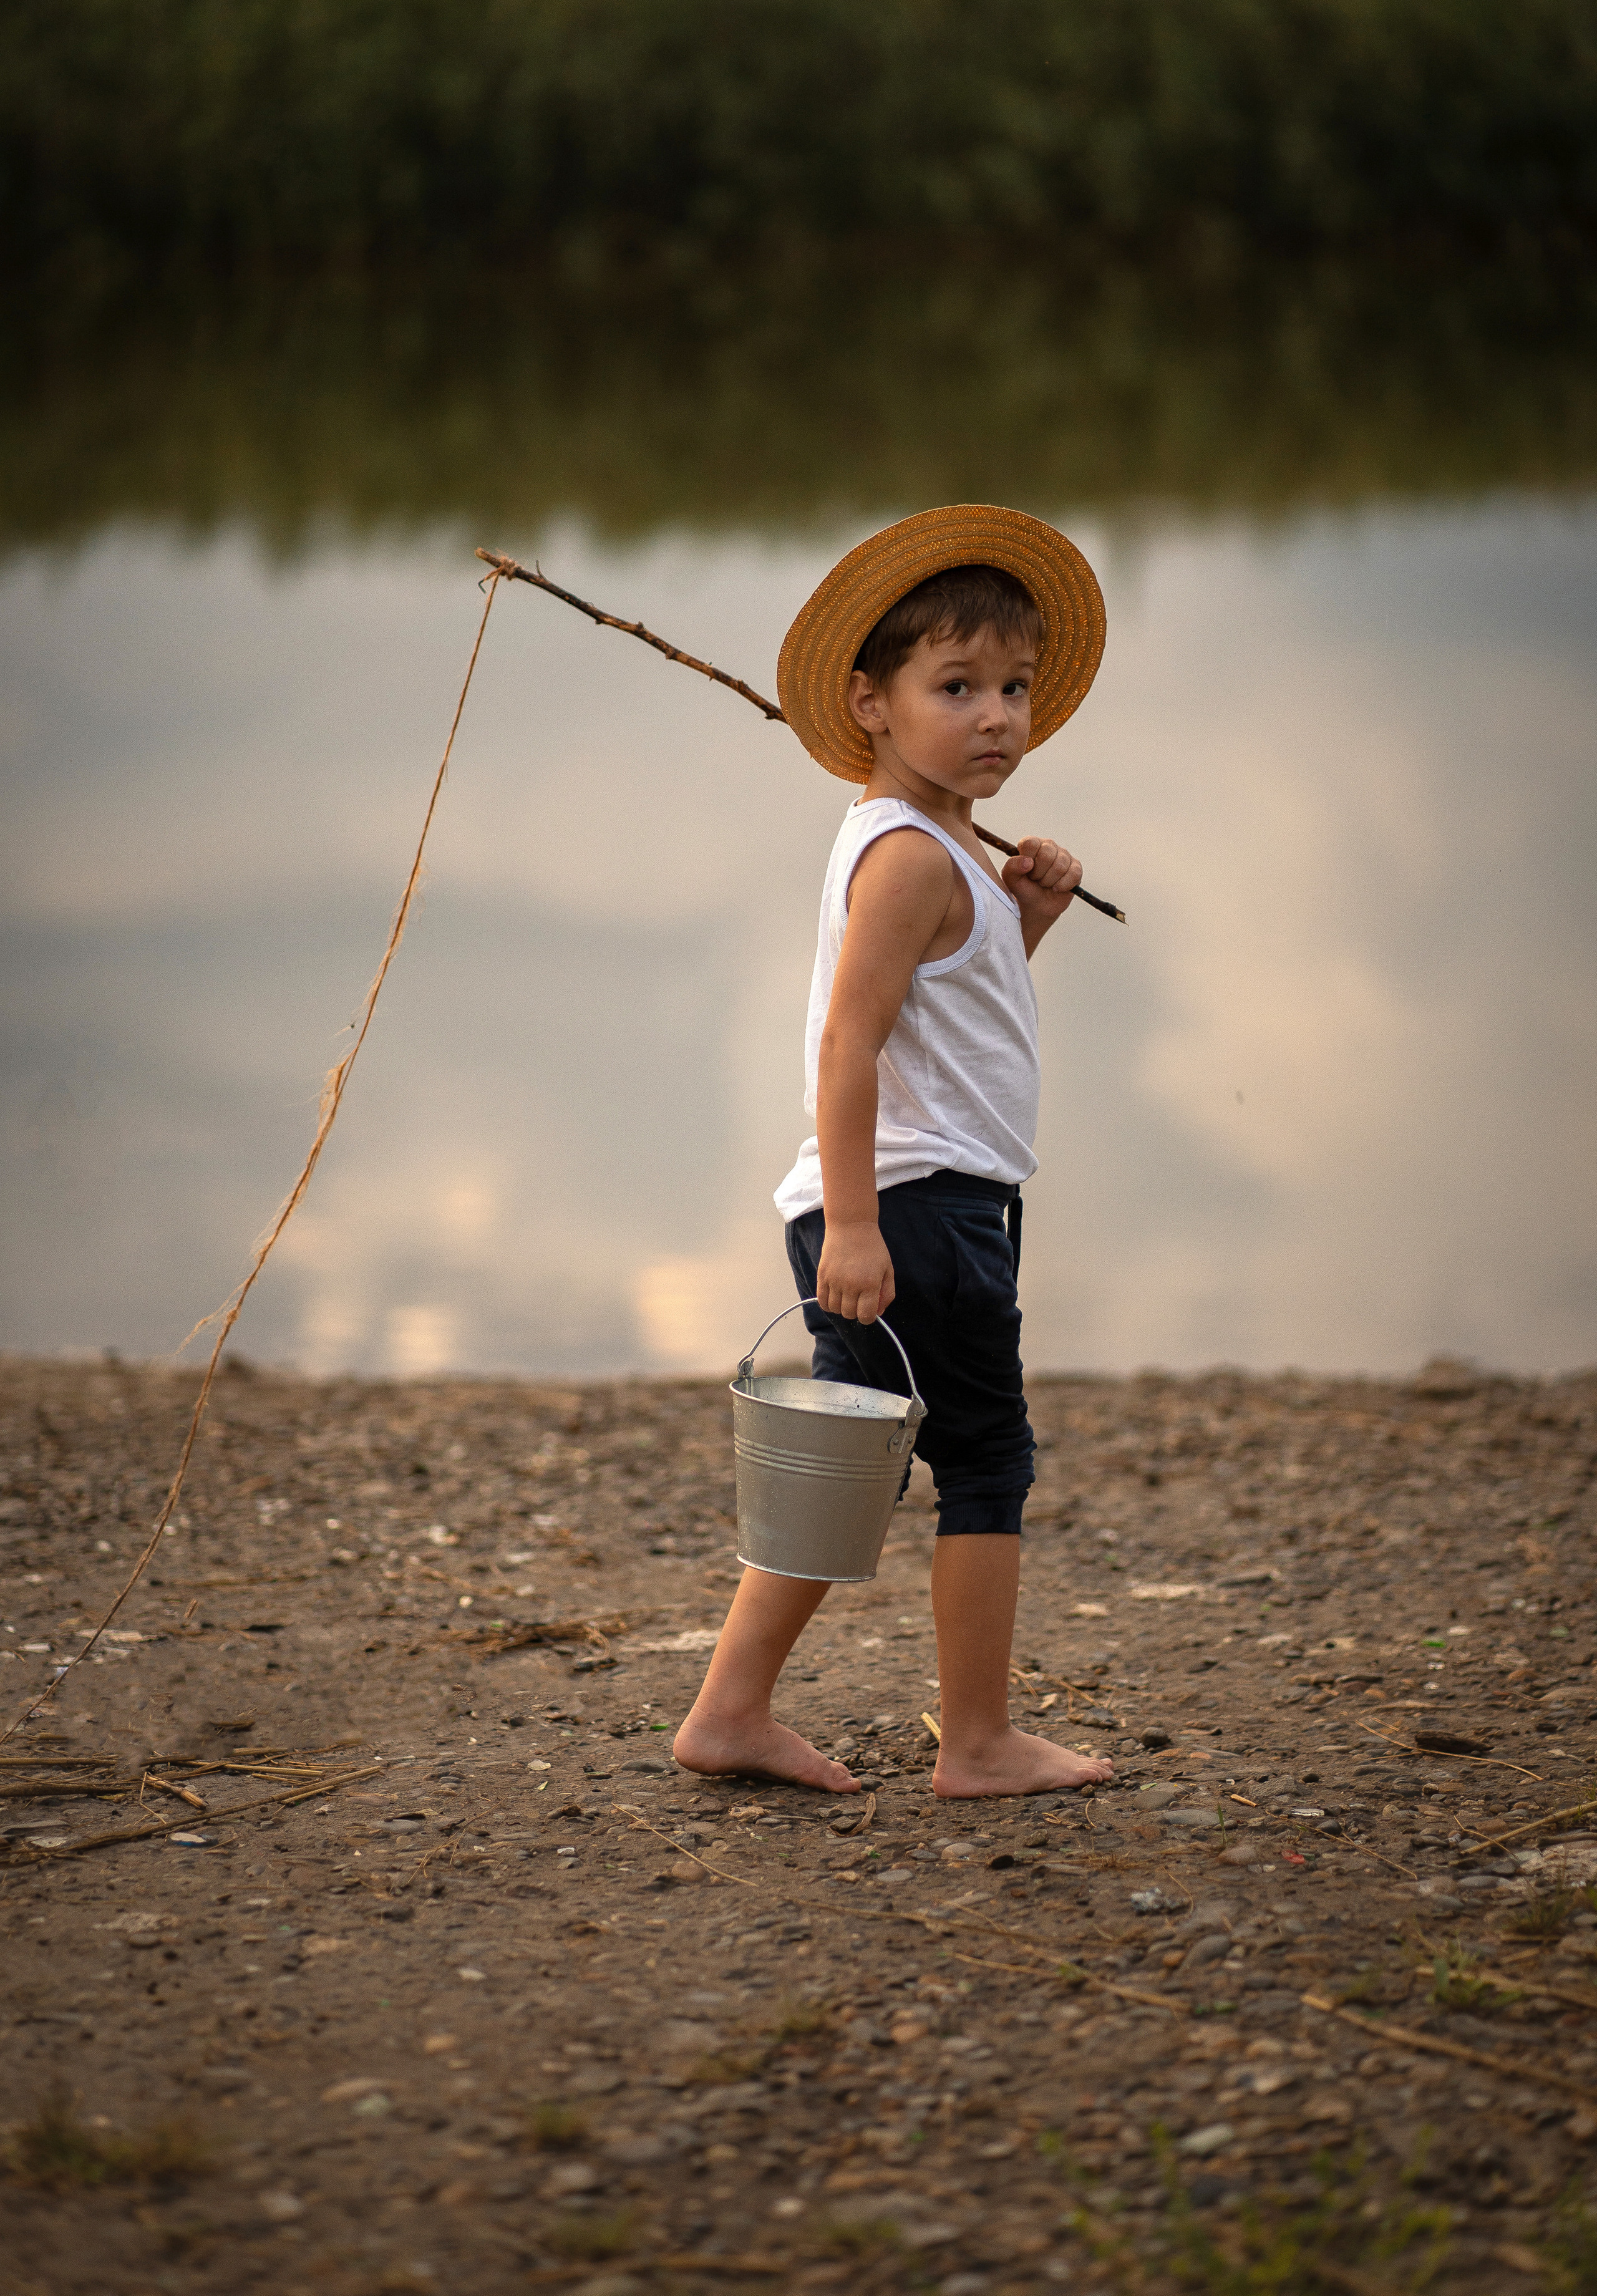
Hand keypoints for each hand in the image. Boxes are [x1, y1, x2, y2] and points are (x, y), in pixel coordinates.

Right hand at [816, 1221, 895, 1324]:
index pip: (866, 1316)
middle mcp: (850, 1285)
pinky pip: (822, 1301)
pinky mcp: (822, 1276)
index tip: (869, 1309)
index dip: (868, 1317)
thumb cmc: (873, 1247)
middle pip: (849, 1314)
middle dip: (856, 1311)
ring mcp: (834, 1281)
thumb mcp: (888, 1269)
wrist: (851, 1226)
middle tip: (859, 1299)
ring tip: (847, 1295)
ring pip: (835, 1309)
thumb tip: (878, 1312)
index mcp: (869, 1284)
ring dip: (842, 1307)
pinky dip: (828, 1304)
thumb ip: (886, 1293)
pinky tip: (836, 1296)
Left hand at [1002, 835, 1081, 950]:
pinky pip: (1073, 874)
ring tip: (1045, 884)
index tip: (1025, 871)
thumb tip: (1028, 862)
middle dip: (1038, 874)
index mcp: (1031, 844)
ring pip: (1059, 866)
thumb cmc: (1023, 888)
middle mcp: (1048, 846)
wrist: (1036, 906)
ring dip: (1049, 881)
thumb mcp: (1010, 879)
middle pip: (1046, 855)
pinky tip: (1056, 888)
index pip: (1031, 844)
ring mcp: (1064, 856)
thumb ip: (1012, 867)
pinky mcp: (1076, 868)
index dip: (1027, 861)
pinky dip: (1062, 886)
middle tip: (1036, 880)